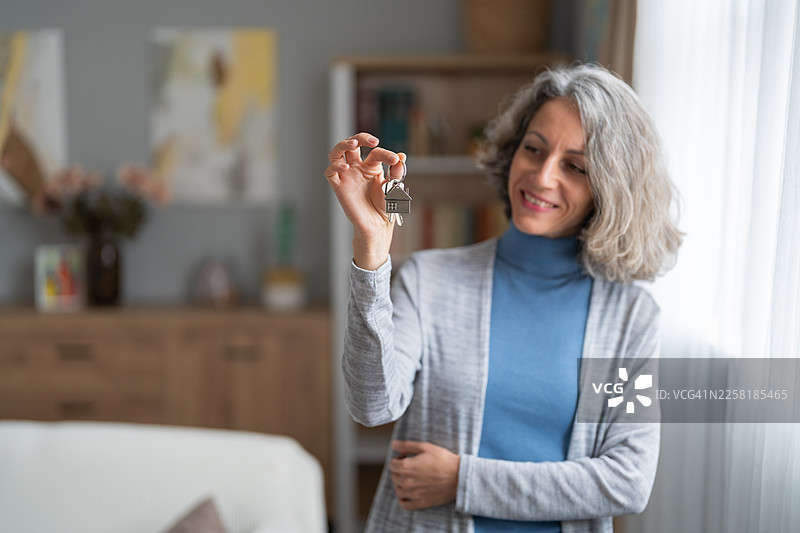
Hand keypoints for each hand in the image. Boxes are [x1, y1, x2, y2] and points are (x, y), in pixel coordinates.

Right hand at [324, 132, 405, 269]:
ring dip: (343, 144)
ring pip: (337, 153)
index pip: (375, 152)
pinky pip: (330, 172)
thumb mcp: (394, 187)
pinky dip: (334, 166)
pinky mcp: (338, 187)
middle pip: (352, 145)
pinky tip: (344, 167)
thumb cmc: (385, 207)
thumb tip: (401, 156)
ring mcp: (347, 176)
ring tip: (354, 143)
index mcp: (371, 167)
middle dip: (360, 137)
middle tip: (372, 141)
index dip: (385, 153)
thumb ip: (396, 172)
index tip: (395, 160)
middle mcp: (357, 168)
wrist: (378, 226)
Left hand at [389, 440, 459, 510]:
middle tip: (412, 468)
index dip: (398, 460)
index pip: (392, 465)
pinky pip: (404, 504)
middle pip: (394, 477)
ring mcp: (413, 494)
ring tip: (411, 479)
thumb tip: (393, 444)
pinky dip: (403, 499)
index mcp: (406, 467)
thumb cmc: (443, 460)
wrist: (459, 476)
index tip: (407, 458)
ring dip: (401, 484)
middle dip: (400, 471)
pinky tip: (409, 493)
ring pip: (397, 490)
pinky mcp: (420, 503)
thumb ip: (407, 445)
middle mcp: (406, 482)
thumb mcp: (425, 447)